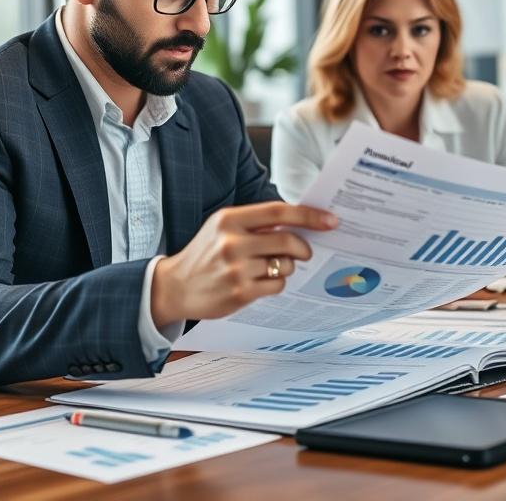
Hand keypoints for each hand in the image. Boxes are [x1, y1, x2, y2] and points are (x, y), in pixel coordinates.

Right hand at [150, 201, 337, 326]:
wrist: (175, 286)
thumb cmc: (206, 253)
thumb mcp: (222, 228)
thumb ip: (256, 223)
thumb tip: (299, 222)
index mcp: (229, 220)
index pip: (278, 211)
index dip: (308, 215)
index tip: (330, 220)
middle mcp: (232, 242)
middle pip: (287, 241)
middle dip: (302, 247)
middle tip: (304, 252)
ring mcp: (236, 269)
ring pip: (284, 266)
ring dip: (286, 267)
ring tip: (269, 267)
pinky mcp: (239, 293)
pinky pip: (276, 286)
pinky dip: (276, 283)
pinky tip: (260, 282)